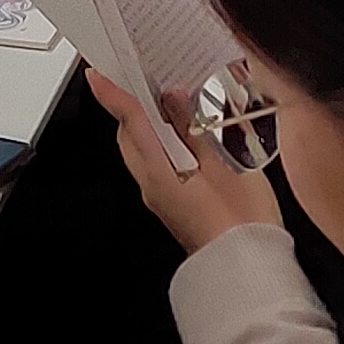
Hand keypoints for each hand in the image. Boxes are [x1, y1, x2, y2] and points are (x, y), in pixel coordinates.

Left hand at [89, 66, 275, 251]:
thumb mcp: (224, 167)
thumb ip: (194, 130)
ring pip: (143, 151)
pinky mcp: (173, 204)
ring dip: (150, 125)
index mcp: (159, 173)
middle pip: (130, 136)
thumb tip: (172, 99)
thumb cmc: (241, 224)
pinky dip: (165, 144)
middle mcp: (152, 186)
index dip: (113, 94)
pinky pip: (159, 165)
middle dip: (133, 106)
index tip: (97, 73)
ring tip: (171, 100)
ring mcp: (161, 197)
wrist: (246, 270)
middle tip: (142, 78)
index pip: (130, 122)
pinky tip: (186, 136)